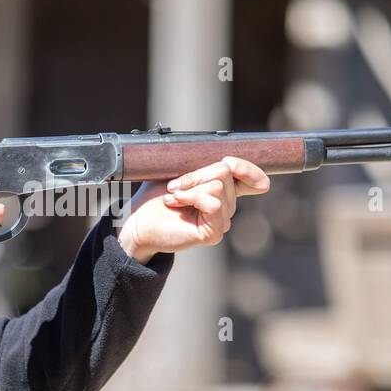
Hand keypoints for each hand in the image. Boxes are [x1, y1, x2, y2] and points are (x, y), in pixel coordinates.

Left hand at [116, 157, 269, 263]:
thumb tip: (227, 159)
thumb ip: (202, 163)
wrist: (138, 220)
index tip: (229, 162)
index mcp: (222, 191)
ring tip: (173, 196)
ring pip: (218, 187)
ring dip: (190, 187)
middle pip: (225, 173)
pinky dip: (191, 197)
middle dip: (197, 173)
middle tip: (175, 185)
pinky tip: (175, 202)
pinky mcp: (213, 232)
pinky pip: (212, 203)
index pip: (253, 180)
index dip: (248, 169)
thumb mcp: (179, 170)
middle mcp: (226, 206)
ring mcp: (221, 220)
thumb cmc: (156, 196)